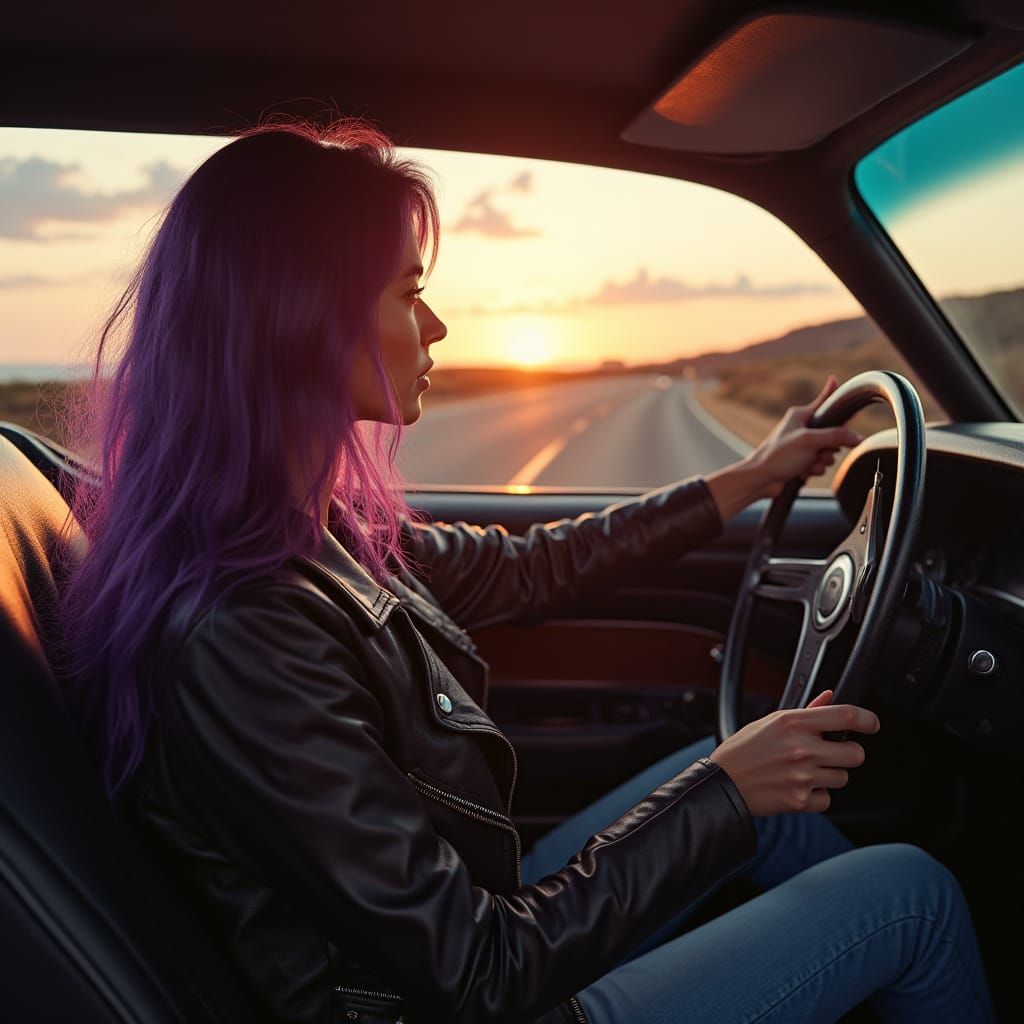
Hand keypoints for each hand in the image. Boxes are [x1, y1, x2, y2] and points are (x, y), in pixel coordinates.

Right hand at [709, 690, 879, 815]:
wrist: (722, 783)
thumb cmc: (743, 750)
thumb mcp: (770, 722)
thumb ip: (806, 711)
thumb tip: (829, 698)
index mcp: (793, 723)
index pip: (846, 716)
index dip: (868, 720)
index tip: (872, 724)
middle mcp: (802, 749)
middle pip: (855, 754)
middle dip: (847, 753)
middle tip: (830, 752)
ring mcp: (803, 776)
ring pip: (843, 778)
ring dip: (830, 775)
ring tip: (805, 770)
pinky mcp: (801, 800)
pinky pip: (827, 799)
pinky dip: (817, 796)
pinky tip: (798, 786)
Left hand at [744, 375, 861, 497]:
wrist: (761, 480)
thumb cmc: (777, 456)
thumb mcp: (809, 441)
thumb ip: (836, 437)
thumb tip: (857, 438)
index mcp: (801, 415)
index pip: (825, 402)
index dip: (834, 396)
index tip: (837, 382)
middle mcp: (802, 428)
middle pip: (833, 433)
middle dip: (830, 447)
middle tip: (819, 453)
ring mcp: (803, 446)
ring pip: (828, 451)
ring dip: (822, 461)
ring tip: (808, 464)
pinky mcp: (802, 461)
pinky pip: (820, 464)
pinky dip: (814, 469)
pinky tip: (802, 472)